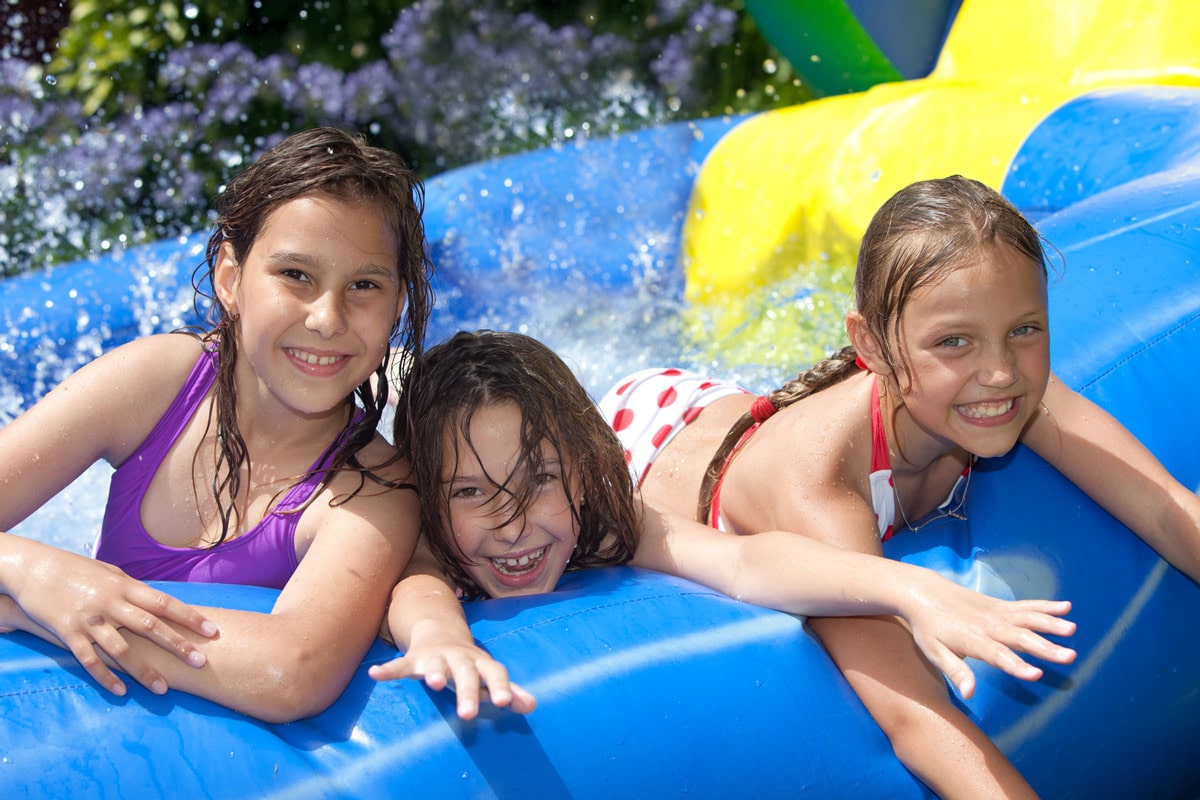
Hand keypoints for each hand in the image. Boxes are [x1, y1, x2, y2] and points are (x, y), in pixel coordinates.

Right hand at [1, 541, 216, 695]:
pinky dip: (105, 676)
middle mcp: (111, 602)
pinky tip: (121, 692)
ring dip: (143, 670)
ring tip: (163, 689)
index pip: (165, 603)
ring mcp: (89, 619)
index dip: (190, 617)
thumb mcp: (110, 574)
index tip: (213, 631)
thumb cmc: (77, 570)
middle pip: (150, 626)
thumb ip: (134, 590)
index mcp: (126, 586)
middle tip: (201, 663)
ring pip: (122, 649)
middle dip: (177, 645)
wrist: (34, 568)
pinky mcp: (67, 633)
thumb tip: (160, 603)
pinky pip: (89, 659)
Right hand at [369, 640, 536, 718]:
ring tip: (433, 682)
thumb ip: (510, 692)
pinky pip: (400, 664)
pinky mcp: (414, 658)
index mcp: (480, 664)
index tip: (505, 703)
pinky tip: (375, 674)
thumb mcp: (488, 675)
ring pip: (435, 665)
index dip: (501, 687)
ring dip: (434, 672)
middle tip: (467, 714)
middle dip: (467, 692)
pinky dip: (388, 670)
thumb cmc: (469, 664)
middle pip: (466, 674)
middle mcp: (460, 659)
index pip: (495, 673)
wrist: (440, 632)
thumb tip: (532, 705)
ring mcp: (436, 657)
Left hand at [904, 576, 1075, 698]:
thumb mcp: (934, 652)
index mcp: (973, 640)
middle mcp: (988, 626)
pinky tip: (1066, 607)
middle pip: (1020, 638)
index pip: (998, 656)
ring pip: (1027, 619)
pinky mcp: (1000, 605)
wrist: (923, 592)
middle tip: (1069, 656)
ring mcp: (996, 613)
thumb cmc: (928, 627)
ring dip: (1050, 624)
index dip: (1016, 665)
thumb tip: (970, 694)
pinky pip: (1025, 606)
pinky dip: (1045, 606)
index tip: (1037, 674)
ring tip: (1072, 630)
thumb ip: (955, 672)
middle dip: (1045, 648)